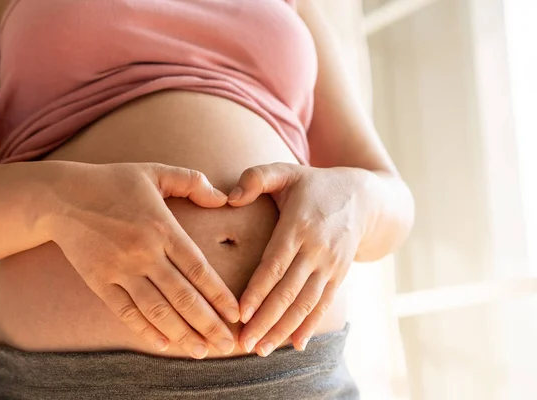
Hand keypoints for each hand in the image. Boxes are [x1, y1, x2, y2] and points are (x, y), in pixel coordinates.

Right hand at [44, 162, 240, 358]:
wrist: (61, 196)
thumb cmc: (113, 182)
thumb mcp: (155, 172)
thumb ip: (192, 181)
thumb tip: (223, 198)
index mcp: (163, 228)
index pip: (198, 269)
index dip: (219, 295)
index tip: (236, 314)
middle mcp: (144, 253)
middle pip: (183, 297)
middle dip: (208, 324)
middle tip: (227, 345)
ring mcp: (120, 270)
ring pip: (157, 310)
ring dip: (181, 333)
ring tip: (201, 351)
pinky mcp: (98, 281)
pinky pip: (124, 311)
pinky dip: (144, 330)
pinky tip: (162, 344)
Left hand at [228, 163, 369, 356]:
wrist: (365, 198)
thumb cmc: (315, 184)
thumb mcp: (287, 171)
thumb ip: (256, 178)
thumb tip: (230, 198)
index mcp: (298, 225)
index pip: (275, 264)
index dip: (258, 291)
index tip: (241, 314)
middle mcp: (316, 249)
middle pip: (288, 291)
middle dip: (266, 320)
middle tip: (244, 343)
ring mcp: (331, 265)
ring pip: (306, 304)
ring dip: (284, 329)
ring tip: (262, 350)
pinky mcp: (339, 275)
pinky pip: (324, 304)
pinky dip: (310, 326)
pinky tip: (295, 346)